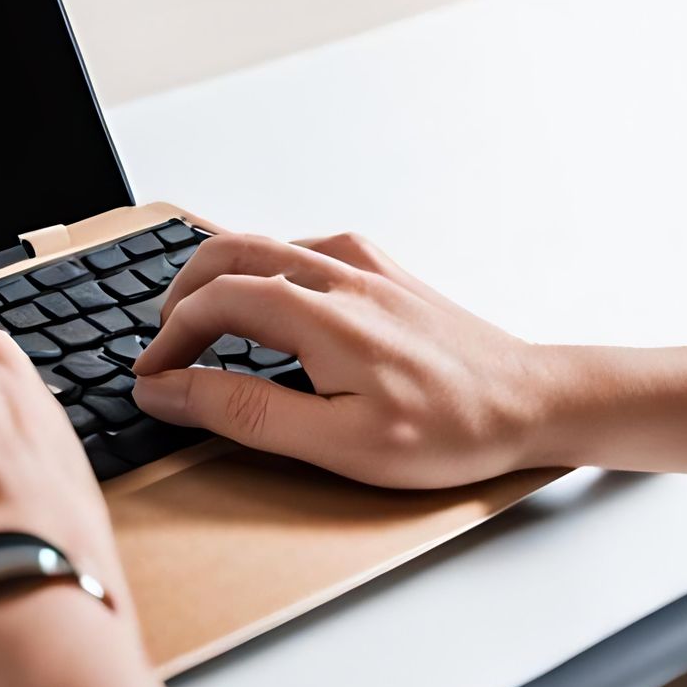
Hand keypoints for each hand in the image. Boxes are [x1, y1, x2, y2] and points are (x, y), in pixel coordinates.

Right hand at [132, 230, 558, 487]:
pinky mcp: (386, 272)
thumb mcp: (336, 442)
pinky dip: (264, 266)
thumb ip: (243, 411)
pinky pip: (305, 247)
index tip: (151, 376)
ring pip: (264, 244)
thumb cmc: (448, 431)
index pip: (214, 302)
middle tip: (160, 341)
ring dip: (216, 275)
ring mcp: (365, 268)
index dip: (168, 339)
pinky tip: (268, 297)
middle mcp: (339, 277)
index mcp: (322, 317)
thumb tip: (169, 388)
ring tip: (196, 317)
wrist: (535, 402)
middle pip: (228, 255)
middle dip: (179, 294)